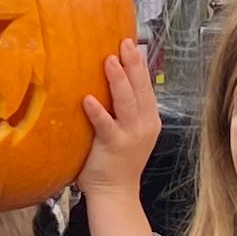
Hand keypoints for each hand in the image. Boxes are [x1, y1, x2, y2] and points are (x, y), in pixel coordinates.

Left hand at [76, 44, 162, 235]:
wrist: (116, 192)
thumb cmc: (116, 159)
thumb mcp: (128, 130)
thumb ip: (124, 108)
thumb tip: (112, 80)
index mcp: (149, 118)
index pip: (146, 86)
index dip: (140, 65)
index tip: (132, 43)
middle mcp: (144, 124)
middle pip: (140, 89)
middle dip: (134, 64)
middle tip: (125, 42)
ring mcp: (130, 136)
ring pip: (127, 103)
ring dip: (118, 80)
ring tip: (109, 60)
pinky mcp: (113, 146)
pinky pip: (105, 126)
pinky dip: (98, 111)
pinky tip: (87, 99)